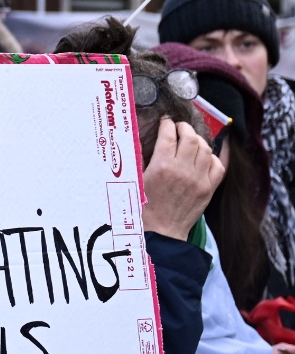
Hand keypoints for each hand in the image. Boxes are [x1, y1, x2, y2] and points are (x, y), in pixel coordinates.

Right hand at [142, 117, 222, 239]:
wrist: (161, 230)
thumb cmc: (144, 207)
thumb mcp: (136, 179)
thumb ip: (143, 159)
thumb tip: (148, 141)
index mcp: (161, 166)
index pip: (168, 135)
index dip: (167, 124)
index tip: (165, 122)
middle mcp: (182, 170)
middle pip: (190, 137)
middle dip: (184, 128)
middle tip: (178, 128)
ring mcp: (198, 179)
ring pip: (205, 149)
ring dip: (198, 140)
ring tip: (190, 141)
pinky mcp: (208, 188)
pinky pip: (218, 165)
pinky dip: (212, 157)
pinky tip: (203, 158)